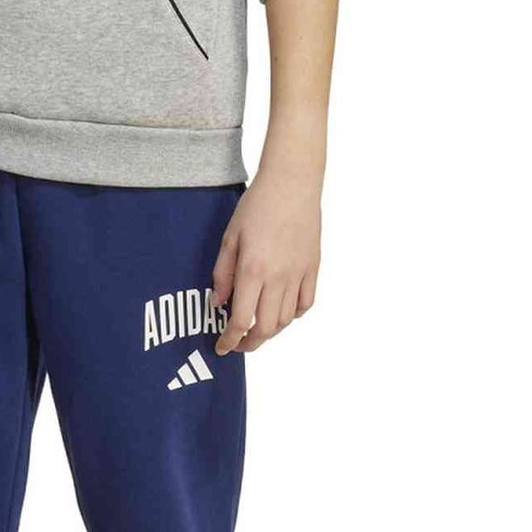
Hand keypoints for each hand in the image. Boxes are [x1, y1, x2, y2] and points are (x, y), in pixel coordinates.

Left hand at [211, 168, 321, 355]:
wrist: (292, 184)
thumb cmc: (256, 206)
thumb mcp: (229, 238)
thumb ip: (222, 273)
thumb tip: (217, 303)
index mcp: (253, 270)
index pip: (241, 320)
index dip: (230, 340)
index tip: (223, 348)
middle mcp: (278, 277)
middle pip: (267, 327)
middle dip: (251, 343)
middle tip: (239, 343)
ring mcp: (299, 274)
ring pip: (288, 319)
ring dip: (271, 330)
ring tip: (258, 327)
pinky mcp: (313, 267)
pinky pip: (306, 303)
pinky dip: (294, 315)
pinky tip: (283, 311)